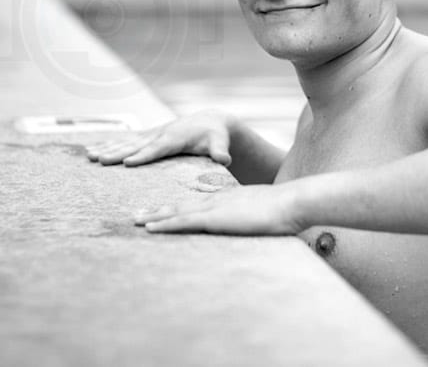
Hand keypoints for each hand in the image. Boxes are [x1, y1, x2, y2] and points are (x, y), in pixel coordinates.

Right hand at [85, 111, 231, 166]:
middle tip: (98, 161)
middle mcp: (160, 134)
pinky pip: (125, 141)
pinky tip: (92, 151)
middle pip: (136, 145)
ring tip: (89, 156)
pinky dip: (108, 145)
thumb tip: (224, 160)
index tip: (127, 163)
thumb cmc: (215, 136)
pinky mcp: (147, 136)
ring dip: (107, 149)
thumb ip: (220, 151)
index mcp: (176, 138)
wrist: (210, 121)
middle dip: (117, 153)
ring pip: (126, 142)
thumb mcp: (220, 142)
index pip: (158, 148)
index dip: (143, 155)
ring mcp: (152, 134)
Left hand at [134, 183, 304, 234]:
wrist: (291, 203)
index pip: (196, 205)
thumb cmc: (285, 212)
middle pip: (181, 206)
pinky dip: (164, 224)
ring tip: (135, 220)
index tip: (163, 211)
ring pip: (177, 212)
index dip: (177, 208)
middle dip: (158, 211)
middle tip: (137, 214)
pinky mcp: (214, 218)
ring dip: (155, 216)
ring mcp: (214, 208)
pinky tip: (150, 227)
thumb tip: (256, 227)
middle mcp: (216, 201)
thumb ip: (255, 220)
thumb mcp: (265, 216)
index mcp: (227, 200)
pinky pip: (183, 222)